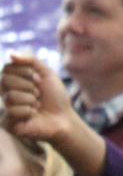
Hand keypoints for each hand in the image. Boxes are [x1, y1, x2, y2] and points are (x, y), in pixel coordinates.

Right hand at [1, 56, 107, 175]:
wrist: (64, 118)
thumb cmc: (56, 97)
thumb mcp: (47, 74)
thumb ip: (30, 61)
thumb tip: (10, 54)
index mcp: (13, 80)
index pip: (7, 68)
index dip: (26, 73)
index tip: (38, 80)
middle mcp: (6, 92)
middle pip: (5, 80)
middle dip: (29, 86)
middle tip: (39, 94)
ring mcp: (5, 107)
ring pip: (10, 96)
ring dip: (30, 100)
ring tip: (37, 106)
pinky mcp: (7, 121)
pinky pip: (12, 111)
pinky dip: (28, 112)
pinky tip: (33, 116)